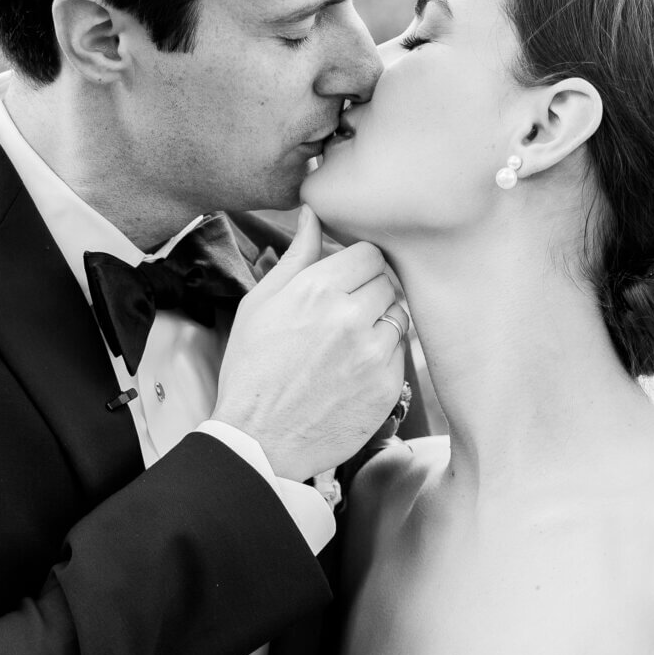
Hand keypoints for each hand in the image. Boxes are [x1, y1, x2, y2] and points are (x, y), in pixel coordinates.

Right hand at [212, 207, 407, 481]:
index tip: (347, 280)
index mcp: (317, 290)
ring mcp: (373, 354)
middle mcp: (350, 317)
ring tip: (347, 346)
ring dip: (380, 324)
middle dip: (370, 292)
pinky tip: (352, 372)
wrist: (259, 441)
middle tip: (344, 315)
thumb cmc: (252, 370)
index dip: (359, 266)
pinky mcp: (387, 387)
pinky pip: (400, 355)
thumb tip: (312, 213)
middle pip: (388, 282)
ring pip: (399, 317)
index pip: (370, 254)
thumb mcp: (260, 305)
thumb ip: (295, 256)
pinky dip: (383, 358)